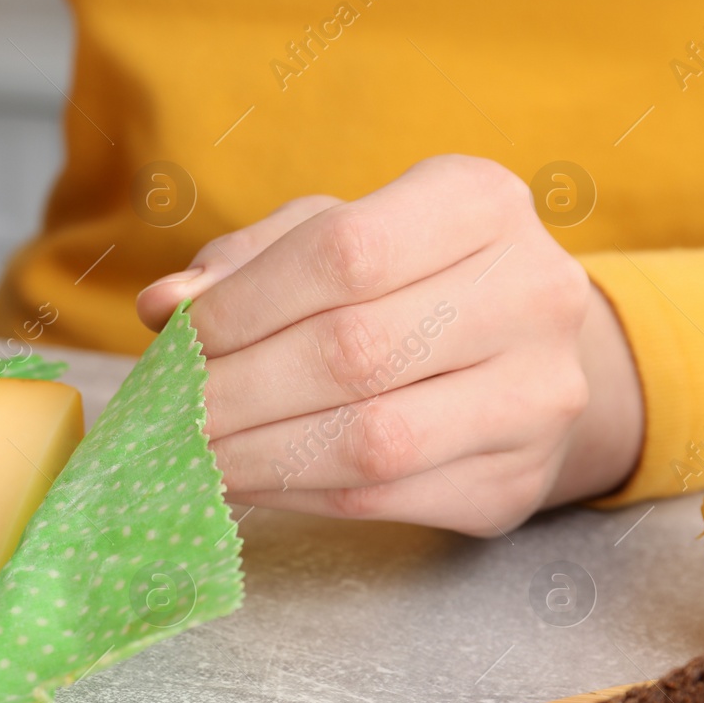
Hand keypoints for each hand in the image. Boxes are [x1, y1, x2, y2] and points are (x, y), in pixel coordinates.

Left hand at [135, 154, 643, 535]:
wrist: (523, 353)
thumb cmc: (404, 279)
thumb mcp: (333, 234)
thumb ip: (248, 261)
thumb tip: (164, 306)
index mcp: (479, 202)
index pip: (345, 253)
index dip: (245, 305)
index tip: (178, 339)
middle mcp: (531, 293)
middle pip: (354, 352)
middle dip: (238, 391)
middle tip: (167, 415)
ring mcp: (538, 395)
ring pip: (371, 440)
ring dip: (257, 456)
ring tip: (192, 455)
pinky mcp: (517, 481)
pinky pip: (383, 500)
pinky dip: (293, 495)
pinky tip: (244, 481)